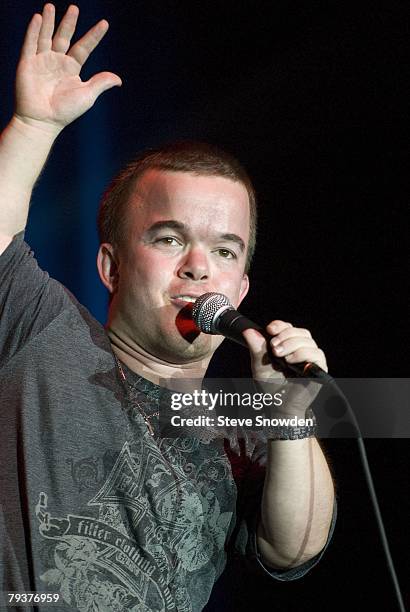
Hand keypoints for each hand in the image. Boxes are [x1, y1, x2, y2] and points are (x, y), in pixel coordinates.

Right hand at [14, 4, 121, 133]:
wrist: (43, 121)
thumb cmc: (65, 111)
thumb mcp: (87, 95)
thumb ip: (100, 83)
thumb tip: (119, 79)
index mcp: (72, 68)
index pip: (84, 47)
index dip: (94, 36)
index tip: (105, 24)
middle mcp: (57, 61)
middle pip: (64, 37)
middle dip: (69, 23)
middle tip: (75, 8)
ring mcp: (41, 61)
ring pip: (45, 36)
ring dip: (48, 21)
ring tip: (50, 6)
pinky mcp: (27, 63)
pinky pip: (30, 44)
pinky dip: (33, 31)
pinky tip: (37, 18)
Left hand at [243, 320, 327, 417]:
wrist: (279, 407)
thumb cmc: (271, 388)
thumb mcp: (259, 366)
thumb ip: (256, 348)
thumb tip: (248, 331)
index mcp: (289, 347)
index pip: (289, 328)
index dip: (280, 325)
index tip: (269, 329)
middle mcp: (302, 351)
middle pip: (301, 332)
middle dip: (285, 335)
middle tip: (273, 346)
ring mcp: (312, 359)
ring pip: (308, 341)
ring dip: (292, 345)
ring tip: (280, 356)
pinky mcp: (319, 369)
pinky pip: (316, 354)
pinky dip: (302, 354)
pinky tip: (290, 361)